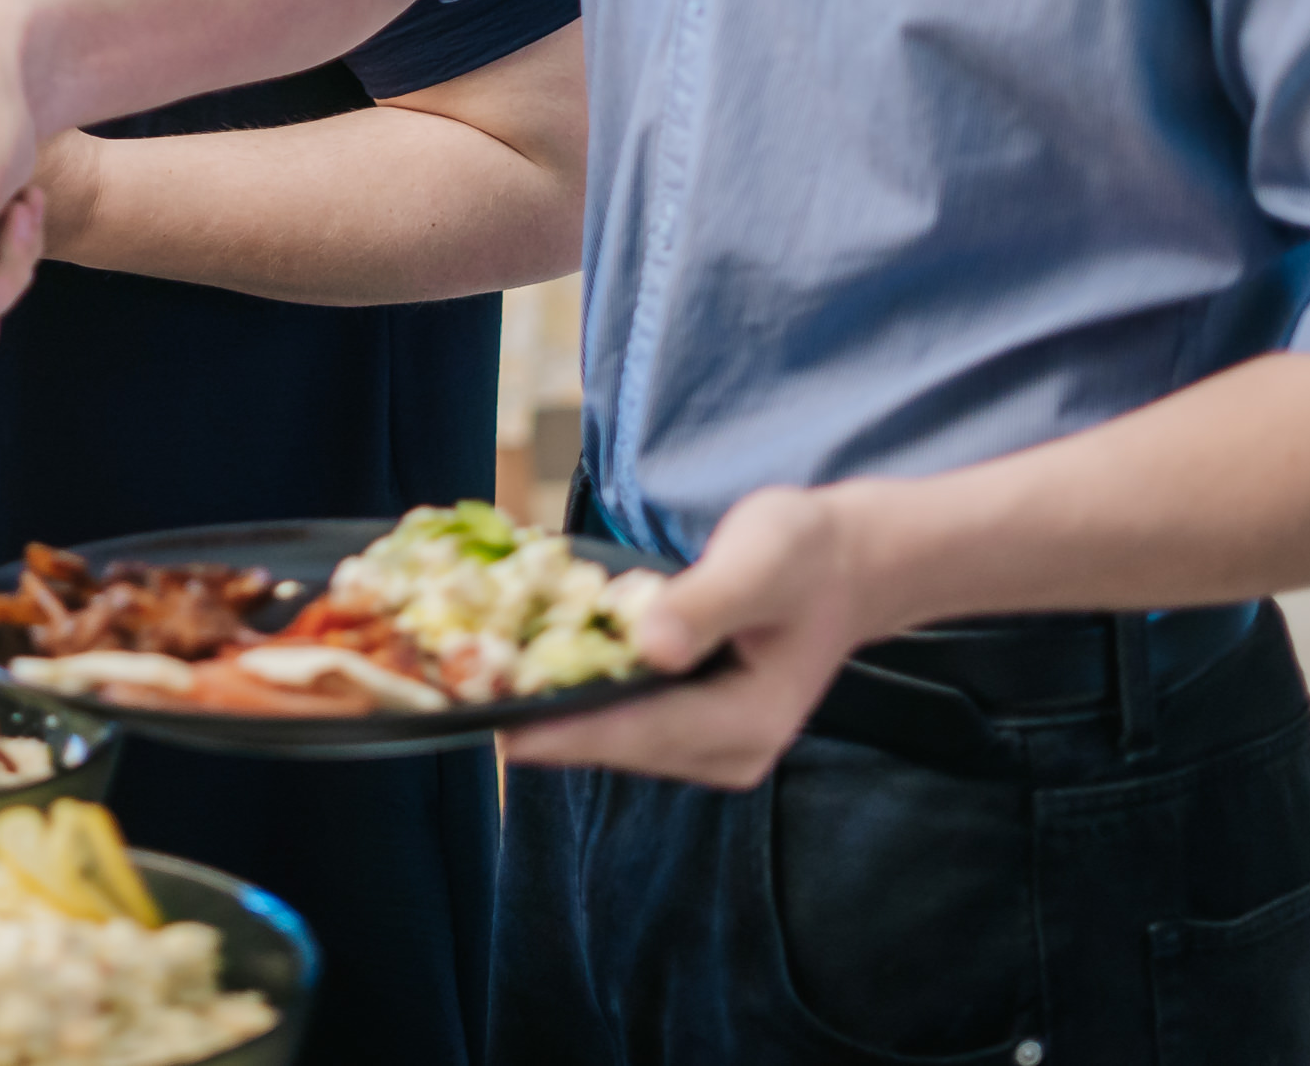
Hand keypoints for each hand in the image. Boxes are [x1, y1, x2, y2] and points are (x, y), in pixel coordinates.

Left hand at [497, 484, 891, 789]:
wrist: (845, 564)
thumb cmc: (805, 555)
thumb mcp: (762, 559)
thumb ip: (705, 602)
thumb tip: (650, 644)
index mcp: (747, 723)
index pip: (638, 734)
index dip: (564, 729)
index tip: (495, 723)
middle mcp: (727, 753)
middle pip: (615, 744)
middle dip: (544, 718)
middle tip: (464, 690)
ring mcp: (710, 748)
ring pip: (612, 737)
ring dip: (553, 709)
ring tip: (483, 679)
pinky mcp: (692, 729)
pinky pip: (622, 720)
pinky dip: (578, 696)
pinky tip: (534, 668)